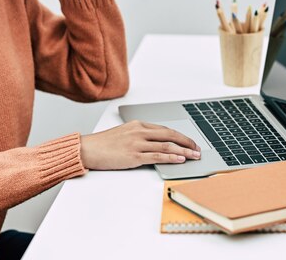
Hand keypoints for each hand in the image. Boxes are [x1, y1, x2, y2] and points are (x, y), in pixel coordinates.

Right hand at [80, 121, 201, 169]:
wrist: (88, 149)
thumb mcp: (124, 133)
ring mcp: (137, 144)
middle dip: (187, 142)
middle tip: (197, 149)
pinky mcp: (134, 156)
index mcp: (138, 125)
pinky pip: (157, 156)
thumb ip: (140, 136)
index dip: (180, 136)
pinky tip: (180, 159)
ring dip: (184, 151)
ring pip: (167, 146)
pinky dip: (171, 157)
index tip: (190, 142)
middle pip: (170, 135)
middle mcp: (140, 132)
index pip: (165, 129)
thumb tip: (157, 144)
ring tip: (194, 156)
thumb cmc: (104, 144)